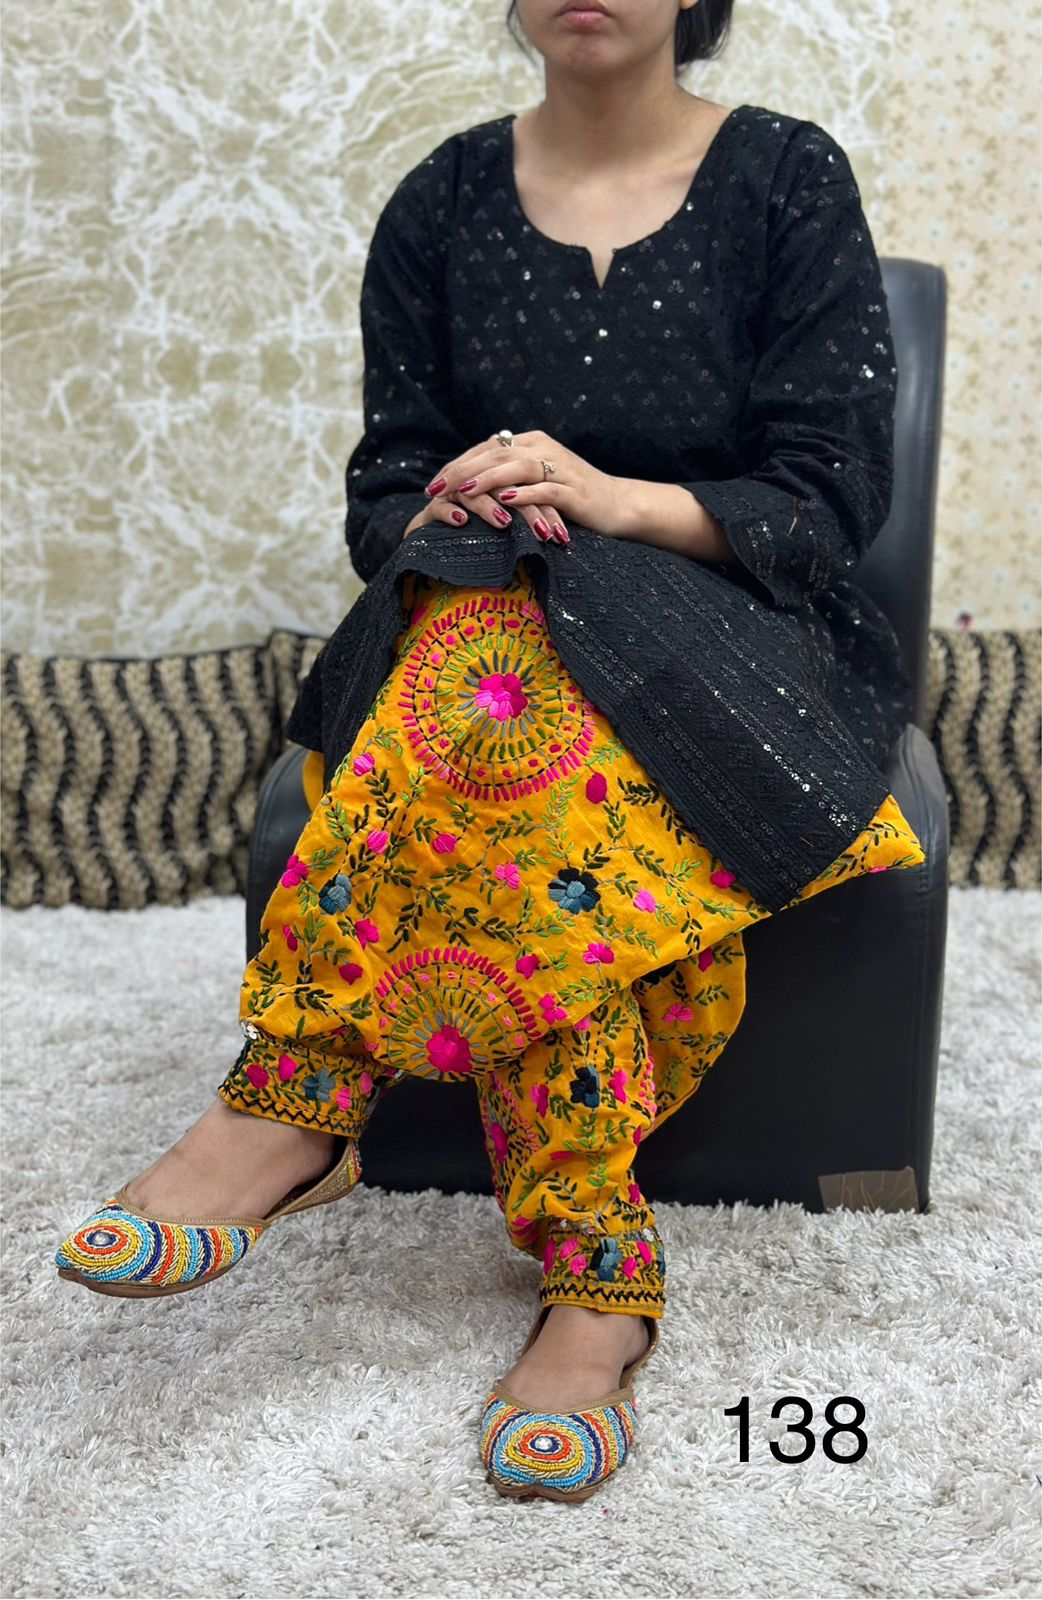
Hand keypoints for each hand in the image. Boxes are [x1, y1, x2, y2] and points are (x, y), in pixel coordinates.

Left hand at [407, 431, 632, 545]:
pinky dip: (524, 494)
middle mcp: (545, 449)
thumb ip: (508, 475)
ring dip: (487, 479)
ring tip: (462, 492)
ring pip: (517, 467)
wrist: (618, 505)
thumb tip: (470, 481)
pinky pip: (546, 489)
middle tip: (435, 488)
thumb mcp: (536, 480)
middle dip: (463, 472)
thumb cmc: (572, 497)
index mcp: (532, 443)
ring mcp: (561, 468)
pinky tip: (504, 501)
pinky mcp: (575, 491)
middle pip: (496, 454)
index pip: (486, 449)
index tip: (433, 483)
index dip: (458, 465)